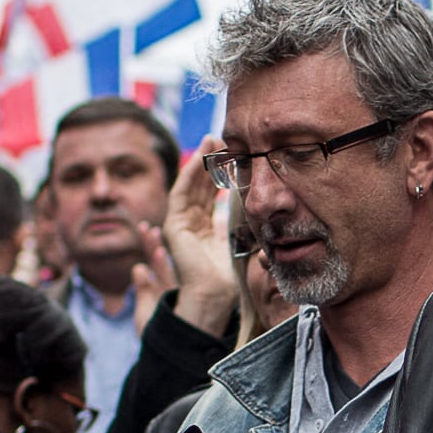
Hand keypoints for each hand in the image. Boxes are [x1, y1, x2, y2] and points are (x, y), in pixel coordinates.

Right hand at [159, 147, 240, 336]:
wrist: (216, 294)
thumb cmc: (232, 276)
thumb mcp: (241, 240)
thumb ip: (243, 222)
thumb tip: (259, 205)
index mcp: (205, 229)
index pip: (209, 194)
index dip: (218, 173)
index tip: (231, 153)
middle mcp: (191, 225)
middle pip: (198, 186)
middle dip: (208, 161)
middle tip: (219, 138)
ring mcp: (179, 225)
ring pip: (189, 185)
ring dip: (198, 162)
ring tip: (210, 141)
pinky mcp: (173, 226)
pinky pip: (180, 193)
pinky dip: (189, 175)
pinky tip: (199, 158)